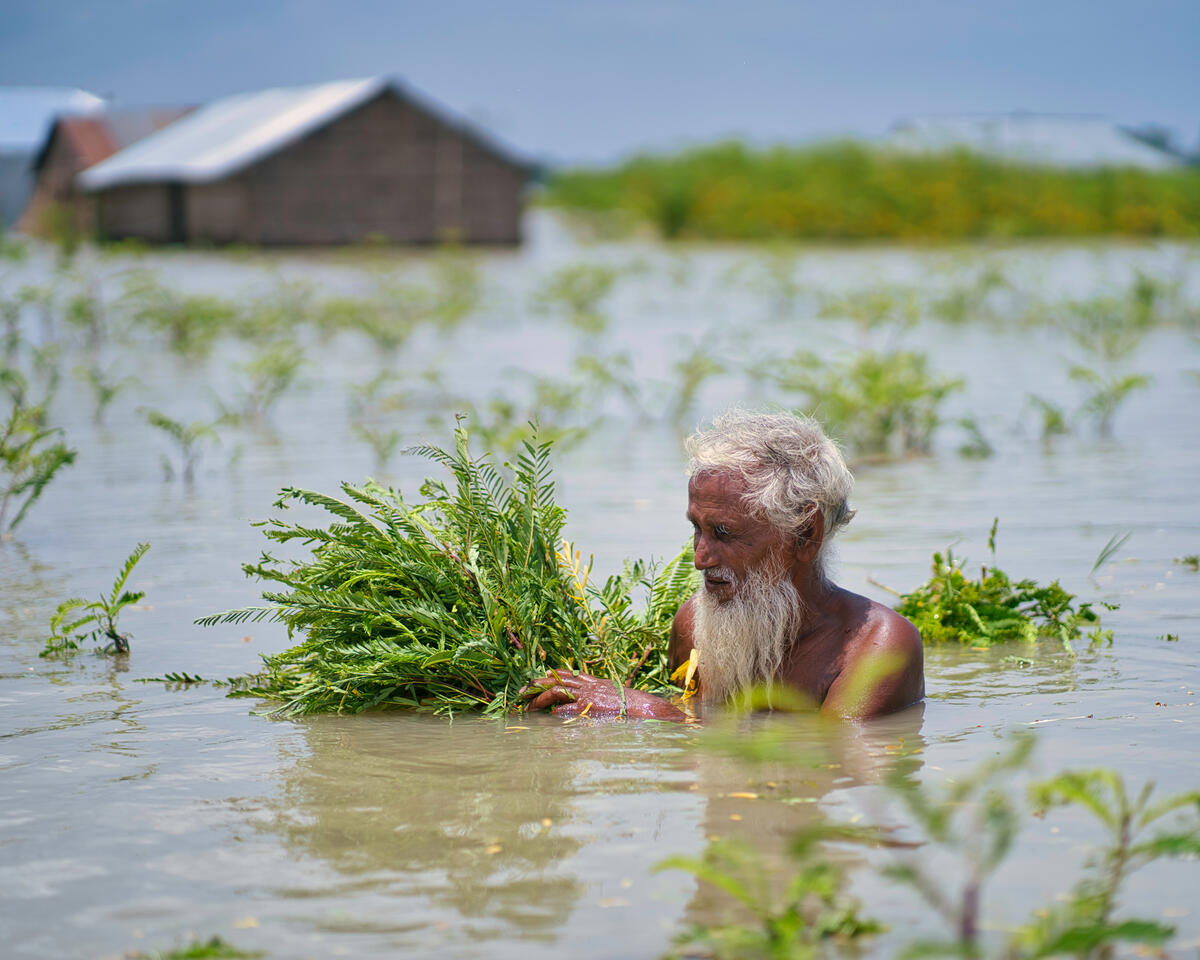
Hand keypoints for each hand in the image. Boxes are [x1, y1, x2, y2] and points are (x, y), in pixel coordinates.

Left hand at [519, 670, 685, 720]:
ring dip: (539, 699)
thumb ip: (601, 695)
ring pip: (555, 691)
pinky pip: (565, 709)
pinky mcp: (587, 709)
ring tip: (528, 707)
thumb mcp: (614, 695)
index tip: (541, 677)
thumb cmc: (632, 705)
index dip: (552, 675)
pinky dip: (554, 712)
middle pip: (556, 680)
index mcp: (593, 681)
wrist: (644, 708)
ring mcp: (586, 696)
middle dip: (537, 685)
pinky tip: (546, 716)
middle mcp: (587, 685)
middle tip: (523, 693)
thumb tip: (592, 702)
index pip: (568, 674)